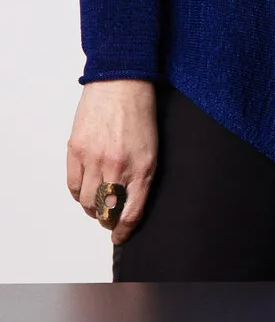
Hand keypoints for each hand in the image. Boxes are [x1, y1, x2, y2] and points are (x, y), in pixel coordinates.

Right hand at [66, 80, 156, 245]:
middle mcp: (118, 167)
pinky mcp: (76, 151)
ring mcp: (94, 159)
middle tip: (109, 220)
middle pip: (106, 211)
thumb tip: (131, 201)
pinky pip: (73, 186)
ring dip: (92, 209)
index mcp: (144, 167)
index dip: (125, 230)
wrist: (122, 84)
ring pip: (88, 202)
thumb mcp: (153, 147)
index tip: (121, 236)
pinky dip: (78, 194)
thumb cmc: (141, 113)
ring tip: (98, 205)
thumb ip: (143, 175)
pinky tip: (85, 192)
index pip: (132, 211)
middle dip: (108, 221)